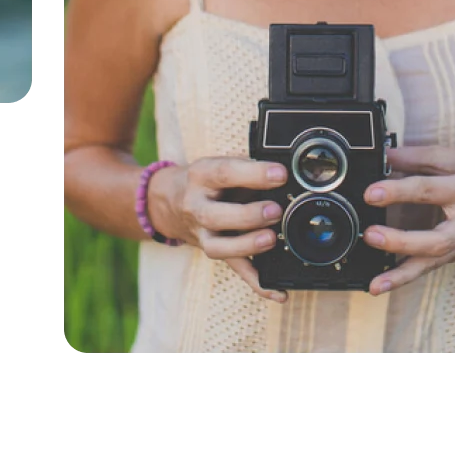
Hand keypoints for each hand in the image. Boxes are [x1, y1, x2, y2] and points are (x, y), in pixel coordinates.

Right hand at [149, 157, 289, 303]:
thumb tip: (285, 175)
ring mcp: (202, 234)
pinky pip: (235, 270)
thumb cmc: (206, 180)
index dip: (252, 174)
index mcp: (201, 176)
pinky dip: (258, 283)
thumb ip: (246, 166)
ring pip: (218, 247)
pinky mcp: (214, 252)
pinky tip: (279, 291)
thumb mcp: (218, 163)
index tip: (280, 174)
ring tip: (271, 239)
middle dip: (247, 215)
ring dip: (247, 246)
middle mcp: (196, 206)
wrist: (170, 200)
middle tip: (275, 211)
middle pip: (215, 216)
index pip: (224, 173)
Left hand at [360, 146, 454, 296]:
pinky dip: (407, 278)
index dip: (398, 191)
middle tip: (371, 235)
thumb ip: (419, 157)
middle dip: (401, 241)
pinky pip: (432, 268)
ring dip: (402, 275)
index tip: (371, 193)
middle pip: (436, 239)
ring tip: (374, 283)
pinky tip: (383, 284)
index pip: (429, 191)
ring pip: (434, 262)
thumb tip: (385, 155)